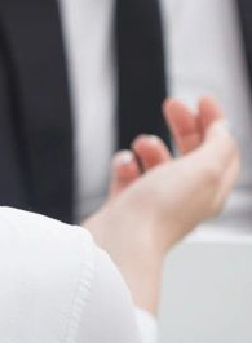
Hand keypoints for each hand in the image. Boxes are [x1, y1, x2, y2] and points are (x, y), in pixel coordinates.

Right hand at [84, 97, 238, 313]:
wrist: (120, 242)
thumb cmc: (159, 212)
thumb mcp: (204, 169)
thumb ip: (218, 145)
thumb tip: (222, 128)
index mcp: (211, 191)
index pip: (223, 151)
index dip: (215, 123)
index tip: (203, 100)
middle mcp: (185, 198)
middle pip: (191, 153)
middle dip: (183, 126)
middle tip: (171, 105)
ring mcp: (155, 203)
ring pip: (158, 164)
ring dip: (151, 147)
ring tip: (142, 143)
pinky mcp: (126, 207)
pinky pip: (127, 178)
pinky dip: (125, 165)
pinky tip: (123, 163)